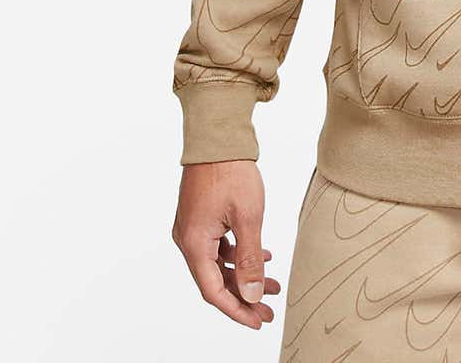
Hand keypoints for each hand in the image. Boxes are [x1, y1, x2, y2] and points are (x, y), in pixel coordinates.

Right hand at [172, 160, 281, 328]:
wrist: (217, 138)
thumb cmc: (230, 172)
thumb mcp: (249, 218)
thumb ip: (250, 260)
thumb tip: (252, 294)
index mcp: (194, 244)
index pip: (213, 291)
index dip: (236, 310)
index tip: (258, 321)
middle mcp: (186, 240)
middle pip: (214, 281)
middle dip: (244, 297)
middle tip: (268, 310)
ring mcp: (191, 229)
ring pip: (218, 264)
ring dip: (244, 276)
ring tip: (273, 284)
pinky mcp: (200, 219)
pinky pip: (218, 247)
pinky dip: (238, 256)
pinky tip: (262, 256)